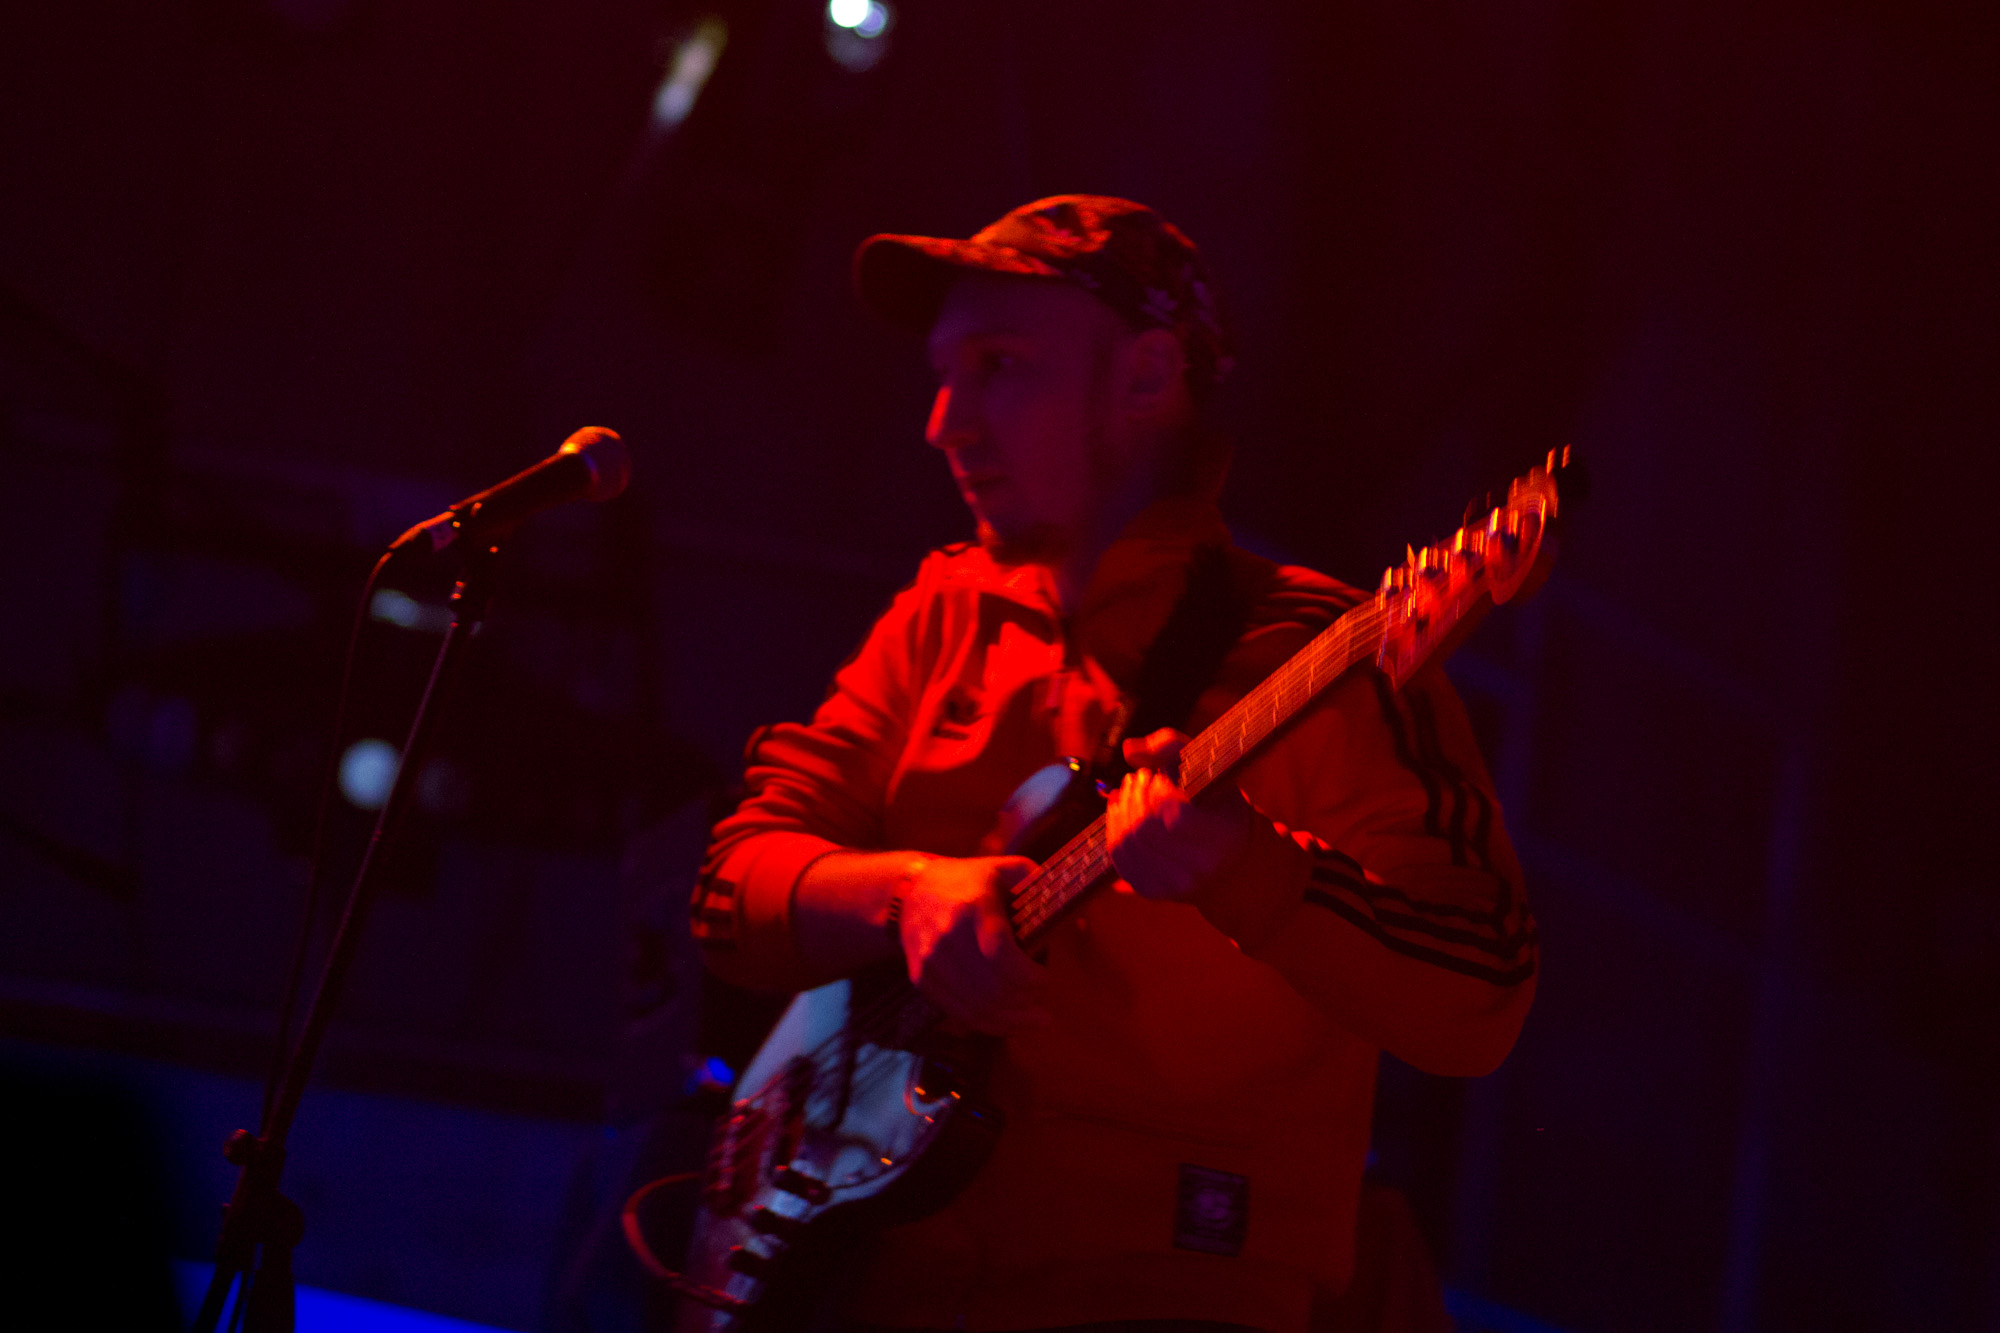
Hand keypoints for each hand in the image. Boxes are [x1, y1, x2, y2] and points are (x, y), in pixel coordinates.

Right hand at [897, 855, 1049, 1034]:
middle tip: (1047, 1012)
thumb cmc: (967, 881)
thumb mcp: (1002, 868)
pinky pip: (958, 1011)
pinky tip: (1008, 1023)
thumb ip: (1035, 881)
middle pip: (992, 987)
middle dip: (1026, 1005)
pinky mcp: (921, 978)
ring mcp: (931, 960)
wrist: (909, 893)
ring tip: (1035, 1023)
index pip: (1001, 954)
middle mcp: (948, 936)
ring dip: (1011, 1022)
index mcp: (973, 907)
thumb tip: (1065, 904)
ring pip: (976, 1006)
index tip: (1047, 980)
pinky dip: (987, 1024)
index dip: (1028, 976)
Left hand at [1106, 729, 1255, 901]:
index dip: (1158, 789)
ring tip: (1128, 791)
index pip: (1173, 813)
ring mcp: (1174, 885)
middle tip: (1138, 778)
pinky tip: (1119, 811)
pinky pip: (1119, 858)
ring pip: (1126, 842)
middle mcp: (1200, 867)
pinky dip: (1113, 829)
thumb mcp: (1210, 772)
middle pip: (1143, 827)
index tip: (1162, 777)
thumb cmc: (1220, 809)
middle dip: (1134, 794)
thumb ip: (1173, 747)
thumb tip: (1129, 750)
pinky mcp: (1152, 891)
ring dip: (1120, 808)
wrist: (1233, 864)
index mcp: (1222, 837)